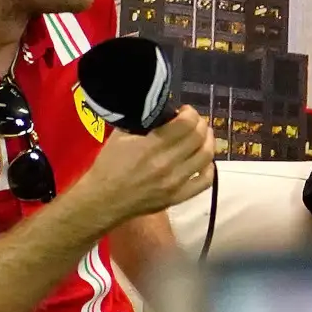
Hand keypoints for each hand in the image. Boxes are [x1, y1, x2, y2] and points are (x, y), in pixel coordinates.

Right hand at [77, 105, 214, 225]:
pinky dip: (209, 168)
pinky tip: (204, 160)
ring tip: (201, 135)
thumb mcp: (120, 136)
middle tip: (193, 121)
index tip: (184, 111)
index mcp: (152, 146)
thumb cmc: (109, 166)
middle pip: (198, 137)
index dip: (190, 113)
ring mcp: (175, 183)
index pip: (186, 124)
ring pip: (205, 157)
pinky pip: (205, 182)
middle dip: (200, 124)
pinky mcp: (178, 197)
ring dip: (207, 141)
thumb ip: (142, 121)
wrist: (102, 201)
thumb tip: (160, 110)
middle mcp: (167, 164)